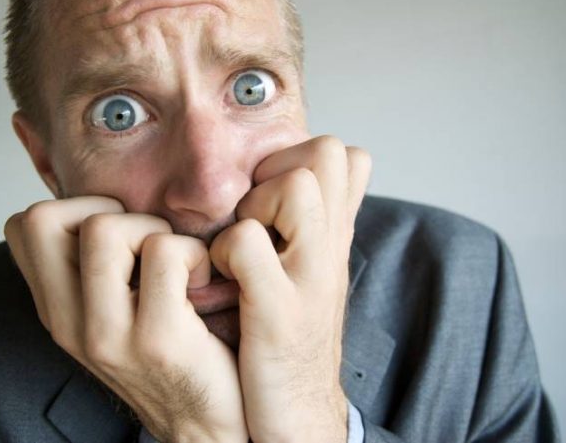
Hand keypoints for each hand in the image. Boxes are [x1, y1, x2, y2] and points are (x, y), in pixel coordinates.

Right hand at [4, 197, 247, 442]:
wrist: (205, 429)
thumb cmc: (168, 361)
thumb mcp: (112, 317)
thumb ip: (94, 270)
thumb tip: (105, 204)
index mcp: (56, 312)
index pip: (21, 226)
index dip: (72, 209)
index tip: (117, 236)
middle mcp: (68, 324)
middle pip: (44, 217)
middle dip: (106, 210)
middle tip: (145, 244)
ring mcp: (107, 334)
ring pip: (106, 227)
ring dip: (154, 231)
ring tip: (177, 264)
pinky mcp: (158, 338)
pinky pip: (166, 252)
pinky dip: (194, 253)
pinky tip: (203, 281)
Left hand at [210, 136, 370, 442]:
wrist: (298, 415)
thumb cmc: (292, 337)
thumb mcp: (314, 272)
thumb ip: (317, 221)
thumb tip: (319, 170)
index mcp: (336, 235)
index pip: (342, 151)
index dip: (296, 158)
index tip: (268, 199)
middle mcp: (333, 248)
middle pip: (330, 150)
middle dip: (280, 170)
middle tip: (257, 216)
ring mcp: (311, 277)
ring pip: (296, 185)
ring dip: (256, 206)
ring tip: (240, 248)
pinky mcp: (280, 311)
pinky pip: (247, 243)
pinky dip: (224, 253)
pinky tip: (222, 281)